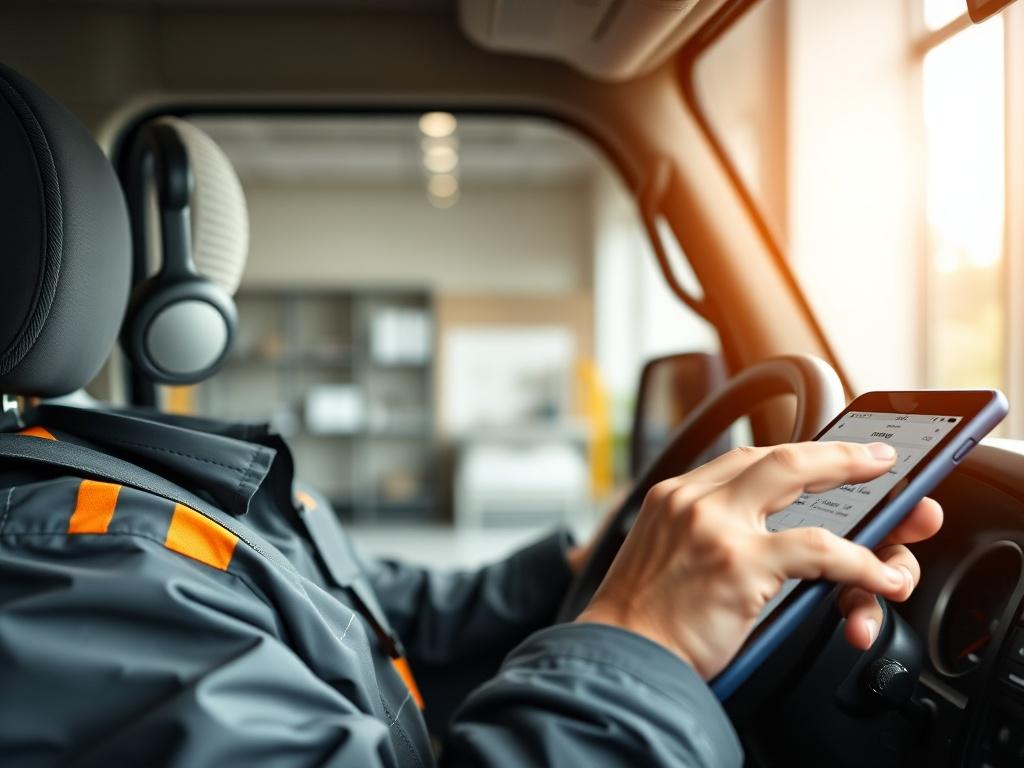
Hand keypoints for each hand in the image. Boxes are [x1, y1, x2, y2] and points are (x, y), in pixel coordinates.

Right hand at [576, 442, 941, 679]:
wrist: (618, 659)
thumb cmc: (640, 624)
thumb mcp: (661, 558)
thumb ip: (697, 536)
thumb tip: (755, 539)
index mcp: (672, 497)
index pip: (740, 460)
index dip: (790, 456)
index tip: (818, 458)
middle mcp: (691, 499)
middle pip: (773, 454)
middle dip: (833, 452)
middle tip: (872, 456)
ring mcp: (714, 526)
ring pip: (798, 476)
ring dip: (853, 480)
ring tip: (897, 507)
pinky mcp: (738, 562)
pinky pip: (819, 550)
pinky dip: (860, 562)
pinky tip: (880, 576)